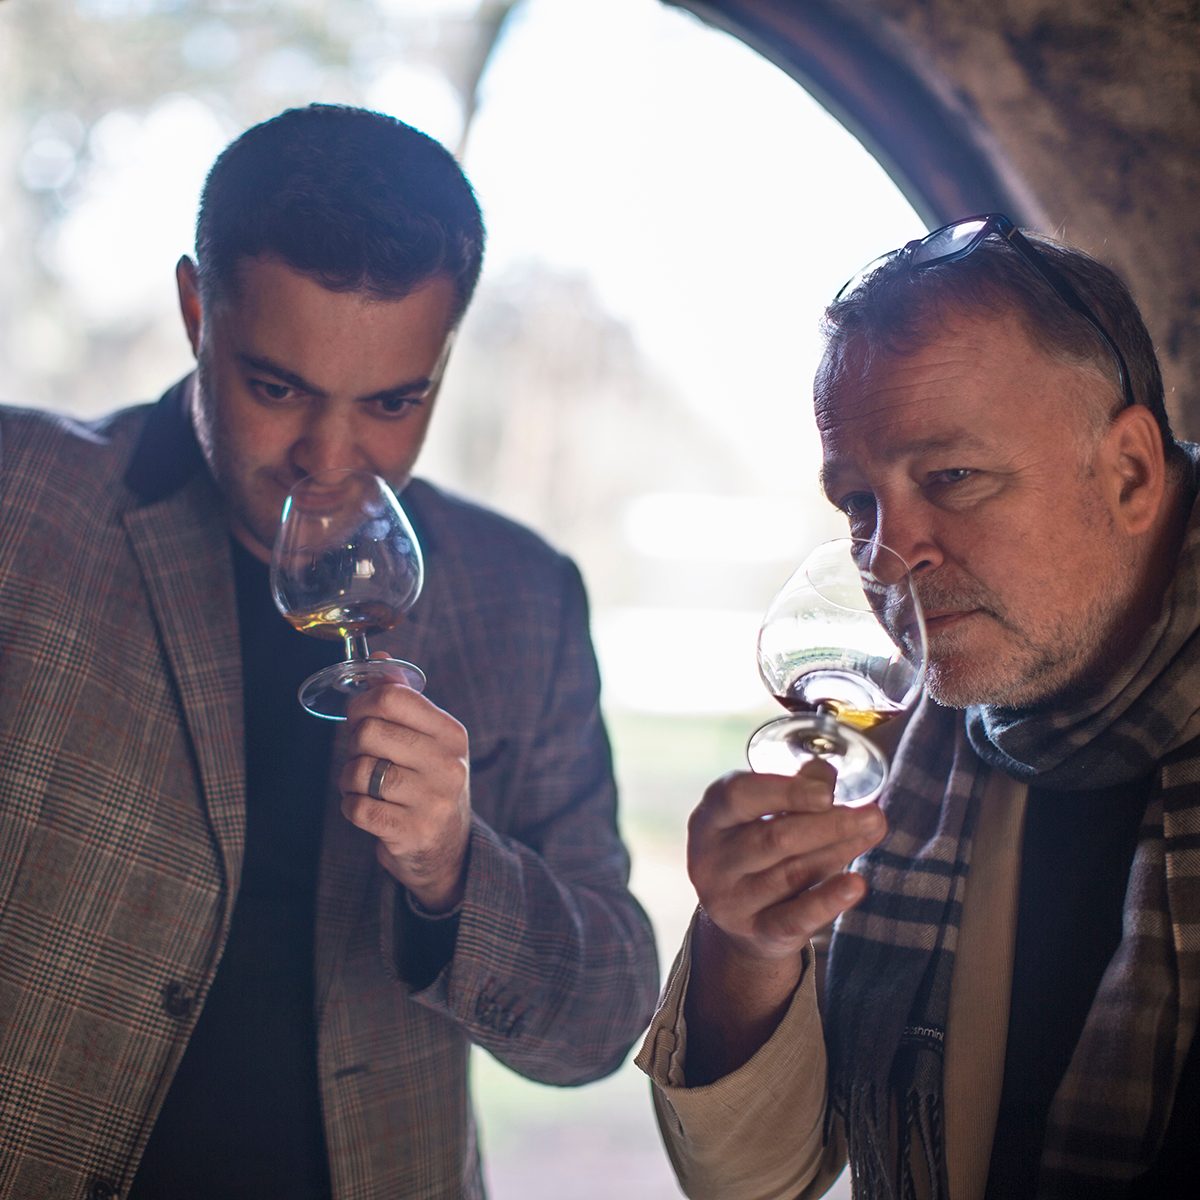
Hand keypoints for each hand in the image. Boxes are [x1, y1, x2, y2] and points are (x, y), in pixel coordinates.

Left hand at [341, 682, 471, 912]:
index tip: (359, 714)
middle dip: (354, 744)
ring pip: (359, 771)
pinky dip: (351, 806)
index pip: (394, 697)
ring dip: (350, 779)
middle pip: (369, 732)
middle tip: (364, 755)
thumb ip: (403, 699)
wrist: (448, 849)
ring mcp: (433, 801)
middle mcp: (448, 764)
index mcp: (451, 733)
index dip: (363, 702)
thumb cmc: (428, 783)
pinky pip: (357, 808)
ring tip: (366, 785)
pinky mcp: (412, 832)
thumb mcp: (427, 739)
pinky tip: (368, 808)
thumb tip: (378, 658)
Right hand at [688, 762, 885, 963]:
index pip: (739, 796)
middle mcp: (711, 860)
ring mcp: (729, 901)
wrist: (740, 921)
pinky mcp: (755, 933)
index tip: (827, 792)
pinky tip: (856, 884)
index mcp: (709, 819)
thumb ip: (795, 790)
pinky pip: (795, 917)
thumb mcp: (763, 815)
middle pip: (773, 838)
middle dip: (828, 824)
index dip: (785, 792)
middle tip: (873, 814)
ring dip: (838, 851)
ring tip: (874, 831)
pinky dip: (828, 900)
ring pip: (791, 874)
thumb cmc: (757, 850)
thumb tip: (824, 774)